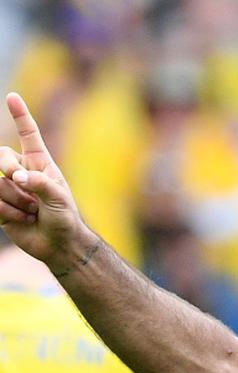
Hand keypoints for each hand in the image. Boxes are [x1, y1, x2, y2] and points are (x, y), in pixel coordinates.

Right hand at [0, 92, 90, 272]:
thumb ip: (39, 183)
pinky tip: (24, 220)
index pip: (28, 135)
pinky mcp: (0, 206)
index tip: (12, 97)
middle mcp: (22, 171)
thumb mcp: (59, 198)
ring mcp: (9, 188)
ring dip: (16, 201)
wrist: (59, 245)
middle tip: (24, 185)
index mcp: (40, 163)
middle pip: (1, 156)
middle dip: (8, 169)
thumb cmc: (65, 218)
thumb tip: (17, 177)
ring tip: (34, 211)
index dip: (20, 116)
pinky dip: (8, 212)